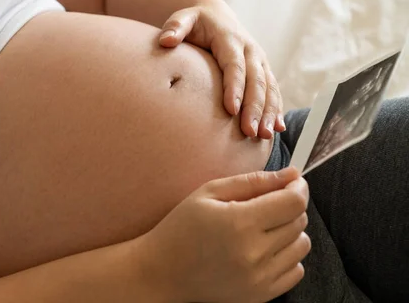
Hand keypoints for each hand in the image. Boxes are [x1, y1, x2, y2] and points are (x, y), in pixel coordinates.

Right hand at [136, 167, 309, 302]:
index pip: (293, 202)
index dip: (297, 186)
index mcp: (239, 223)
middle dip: (290, 205)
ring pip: (301, 246)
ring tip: (264, 226)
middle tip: (266, 202)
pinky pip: (296, 270)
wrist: (162, 272)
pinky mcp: (261, 295)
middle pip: (299, 221)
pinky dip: (287, 256)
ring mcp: (259, 278)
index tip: (291, 181)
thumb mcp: (209, 193)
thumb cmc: (181, 228)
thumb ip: (253, 181)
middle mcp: (254, 253)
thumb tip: (291, 174)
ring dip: (290, 231)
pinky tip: (263, 248)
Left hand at [159, 0, 284, 138]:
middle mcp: (250, 50)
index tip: (231, 110)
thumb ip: (175, 27)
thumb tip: (165, 41)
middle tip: (249, 131)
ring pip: (268, 88)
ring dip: (268, 112)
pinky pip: (273, 91)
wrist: (217, 15)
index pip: (234, 65)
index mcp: (230, 39)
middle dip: (254, 107)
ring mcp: (259, 61)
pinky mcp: (264, 70)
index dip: (234, 87)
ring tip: (264, 136)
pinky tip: (277, 129)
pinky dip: (276, 109)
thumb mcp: (184, 18)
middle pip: (255, 80)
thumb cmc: (196, 22)